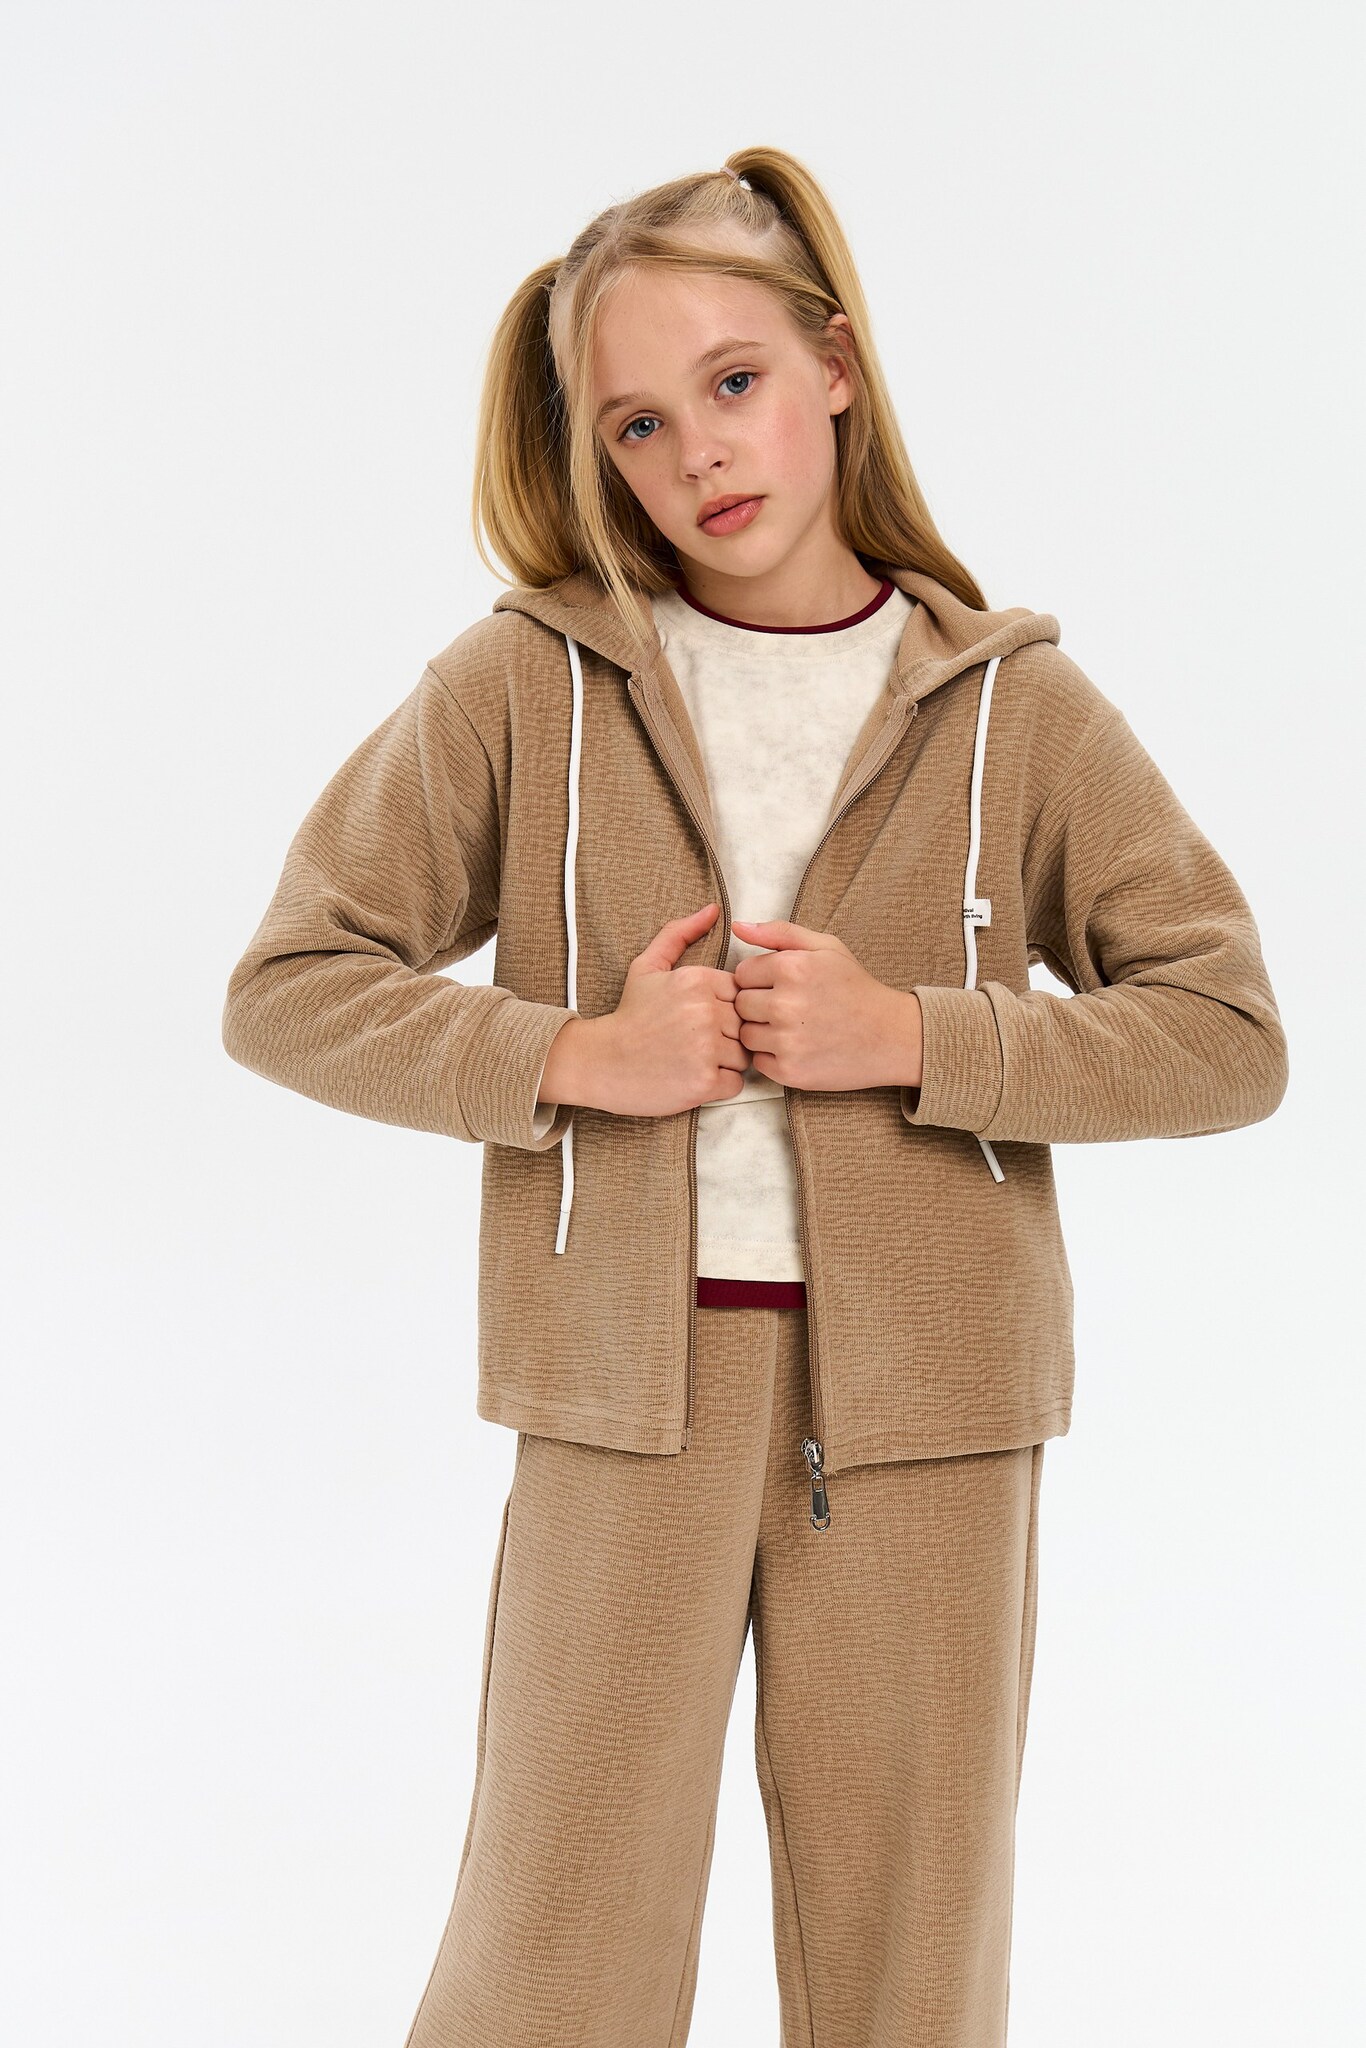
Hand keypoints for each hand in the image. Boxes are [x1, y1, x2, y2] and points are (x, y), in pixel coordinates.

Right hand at [544, 903, 750, 1117]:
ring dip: (725, 1061)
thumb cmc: (630, 1015)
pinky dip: (719, 1085)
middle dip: (725, 1035)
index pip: (740, 995)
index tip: (697, 1019)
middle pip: (744, 1025)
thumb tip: (713, 909)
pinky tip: (693, 1077)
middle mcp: (705, 1011)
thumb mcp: (647, 966)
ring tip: (693, 1059)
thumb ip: (679, 934)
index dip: (722, 1009)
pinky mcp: (705, 1082)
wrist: (602, 1061)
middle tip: (693, 1042)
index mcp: (697, 980)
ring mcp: (706, 1048)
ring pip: (744, 1054)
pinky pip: (736, 1082)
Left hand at [730, 918, 922, 1091]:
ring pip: (745, 1034)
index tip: (783, 986)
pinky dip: (773, 1057)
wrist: (891, 1035)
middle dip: (758, 1005)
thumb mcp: (825, 947)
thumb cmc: (856, 988)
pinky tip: (798, 1047)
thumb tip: (738, 926)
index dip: (760, 979)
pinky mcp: (790, 1071)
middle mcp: (785, 1004)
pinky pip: (759, 1061)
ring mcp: (787, 1041)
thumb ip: (779, 933)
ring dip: (763, 1032)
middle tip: (790, 1008)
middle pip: (740, 1005)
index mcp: (791, 968)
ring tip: (793, 1028)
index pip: (742, 973)